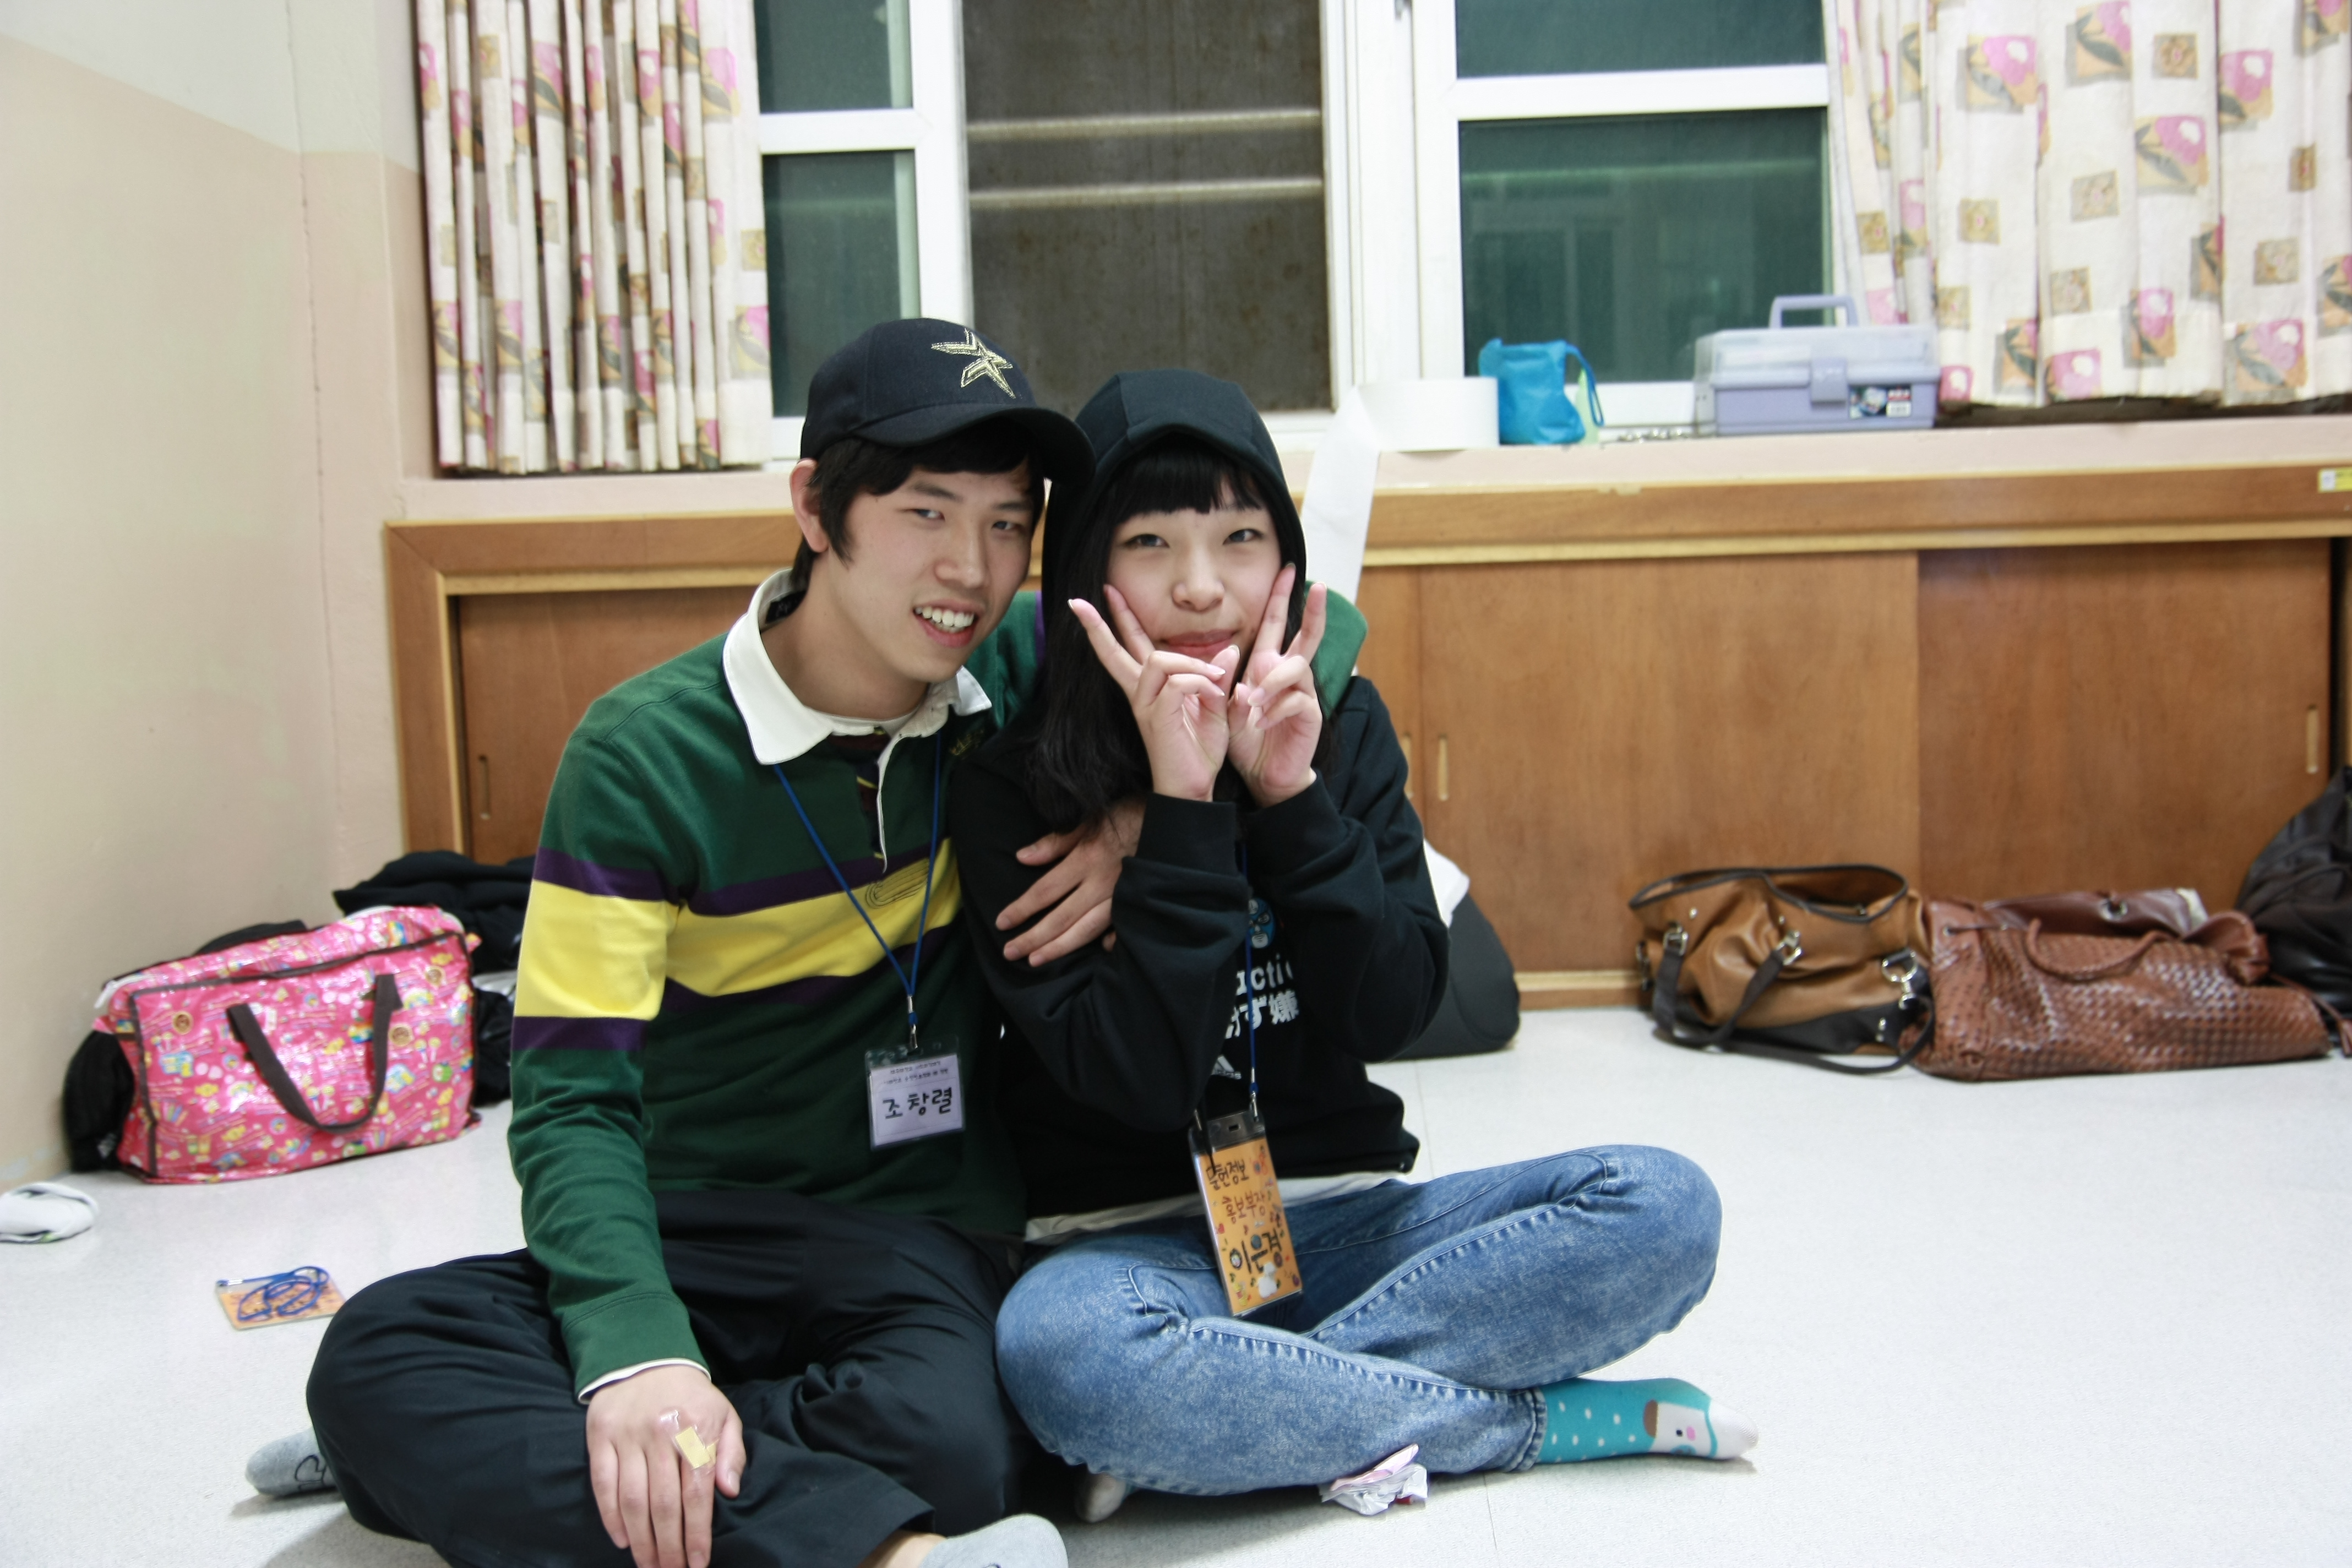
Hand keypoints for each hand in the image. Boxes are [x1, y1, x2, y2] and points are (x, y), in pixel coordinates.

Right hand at [585, 1364, 745, 1567]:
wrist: (646, 1357)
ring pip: (632, 1500)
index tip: (698, 1564)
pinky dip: (611, 1517)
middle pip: (663, 1504)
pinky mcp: (600, 1435)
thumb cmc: (691, 1396)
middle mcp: (661, 1432)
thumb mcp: (724, 1414)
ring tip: (649, 1565)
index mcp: (696, 1428)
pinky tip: (622, 1540)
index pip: (696, 1494)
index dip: (697, 1534)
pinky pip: (603, 1484)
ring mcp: (627, 1435)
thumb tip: (729, 1491)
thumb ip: (731, 1453)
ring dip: (641, 1541)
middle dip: (669, 1547)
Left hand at [1000, 797, 1144, 964]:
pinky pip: (1123, 927)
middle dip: (1034, 937)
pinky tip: (1100, 951)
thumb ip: (1056, 841)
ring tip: (1037, 960)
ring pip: (1087, 929)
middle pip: (1062, 917)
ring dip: (1061, 947)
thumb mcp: (1089, 819)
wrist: (1173, 816)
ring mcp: (1122, 896)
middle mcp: (1102, 884)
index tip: (1002, 923)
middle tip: (1010, 952)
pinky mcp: (1138, 900)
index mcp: (1086, 860)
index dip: (1022, 908)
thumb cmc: (1128, 813)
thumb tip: (1022, 857)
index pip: (1045, 891)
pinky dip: (1111, 941)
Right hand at [1071, 589, 1237, 801]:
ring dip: (1191, 663)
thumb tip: (1227, 650)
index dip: (1111, 624)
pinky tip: (1213, 695)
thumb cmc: (1200, 752)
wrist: (1194, 788)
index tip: (1097, 598)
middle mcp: (1141, 694)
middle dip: (1104, 622)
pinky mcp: (1156, 717)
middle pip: (1116, 651)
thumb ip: (1218, 678)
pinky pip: (1177, 682)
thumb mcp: (1215, 708)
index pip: (1128, 650)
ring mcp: (1145, 705)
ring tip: (1213, 679)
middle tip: (1088, 597)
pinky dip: (1200, 682)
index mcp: (1152, 690)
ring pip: (1158, 660)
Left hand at [1227, 569, 1325, 806]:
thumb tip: (1239, 670)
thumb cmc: (1248, 738)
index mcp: (1268, 666)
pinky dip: (1275, 709)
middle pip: (1308, 635)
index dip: (1281, 598)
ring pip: (1296, 668)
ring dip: (1272, 682)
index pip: (1276, 625)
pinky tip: (1261, 723)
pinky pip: (1296, 700)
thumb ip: (1230, 686)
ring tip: (1253, 703)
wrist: (1264, 773)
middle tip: (1318, 584)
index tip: (1288, 570)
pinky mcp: (1310, 714)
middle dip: (1313, 610)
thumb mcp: (1228, 708)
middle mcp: (1290, 674)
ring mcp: (1303, 693)